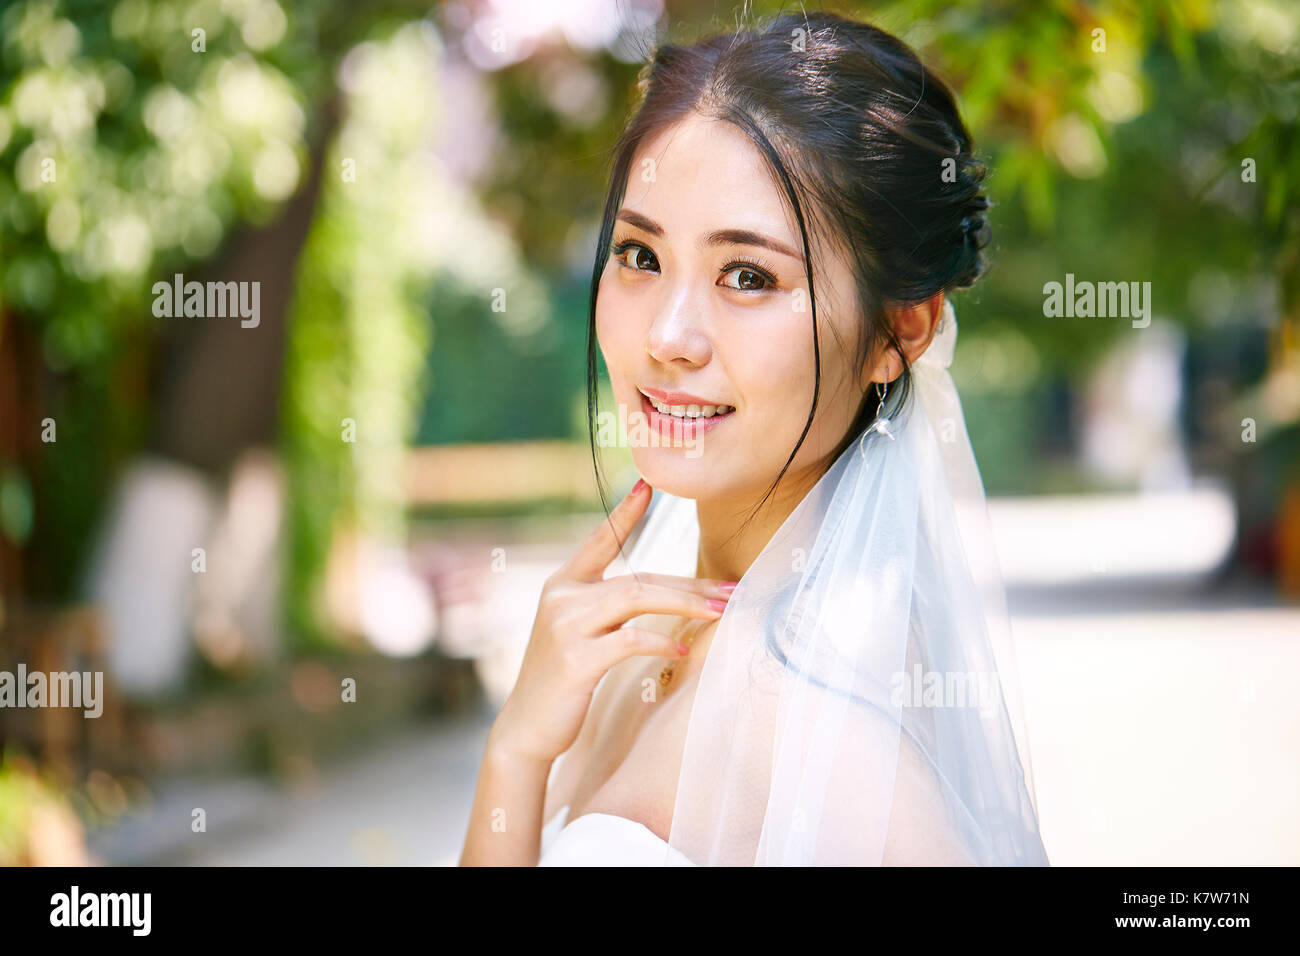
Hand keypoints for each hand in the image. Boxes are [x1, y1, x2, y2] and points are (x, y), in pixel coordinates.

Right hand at [490, 479, 734, 764]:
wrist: (526, 729)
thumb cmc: (562, 683)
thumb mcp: (577, 634)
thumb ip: (605, 609)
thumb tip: (660, 595)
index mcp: (563, 585)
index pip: (600, 540)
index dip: (625, 513)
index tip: (648, 484)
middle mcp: (562, 597)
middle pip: (637, 578)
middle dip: (689, 584)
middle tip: (732, 590)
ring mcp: (566, 626)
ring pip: (635, 599)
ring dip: (684, 605)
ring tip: (721, 611)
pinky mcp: (576, 659)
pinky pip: (629, 641)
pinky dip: (660, 642)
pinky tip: (682, 650)